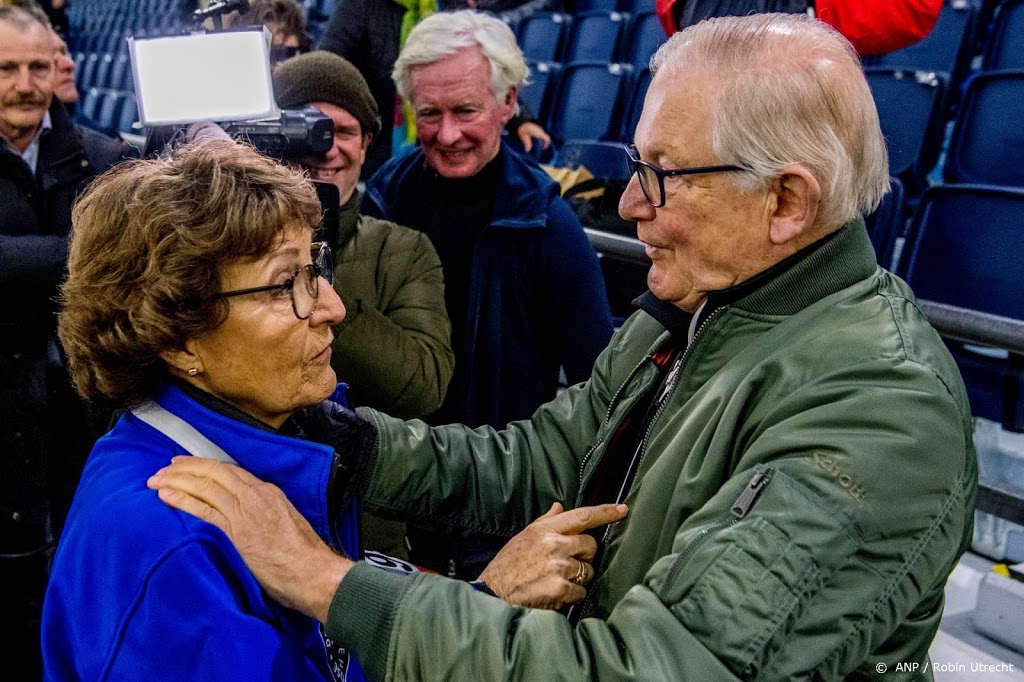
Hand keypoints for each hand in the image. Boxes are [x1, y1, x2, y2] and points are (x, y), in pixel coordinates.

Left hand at [147, 456, 351, 622]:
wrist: (311, 571)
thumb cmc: (303, 553)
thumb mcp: (287, 520)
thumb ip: (265, 511)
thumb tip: (249, 512)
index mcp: (268, 491)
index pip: (230, 470)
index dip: (204, 465)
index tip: (186, 465)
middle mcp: (254, 496)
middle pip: (213, 472)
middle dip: (184, 467)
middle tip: (163, 469)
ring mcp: (244, 512)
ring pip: (204, 486)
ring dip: (176, 481)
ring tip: (155, 481)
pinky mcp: (235, 532)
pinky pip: (202, 510)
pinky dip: (182, 500)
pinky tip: (165, 496)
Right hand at [478, 502, 627, 609]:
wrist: (492, 592)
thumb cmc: (507, 565)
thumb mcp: (523, 537)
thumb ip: (545, 522)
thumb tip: (560, 507)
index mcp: (545, 529)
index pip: (582, 516)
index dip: (605, 512)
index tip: (622, 510)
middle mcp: (554, 544)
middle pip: (590, 545)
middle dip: (585, 555)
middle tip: (568, 563)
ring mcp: (558, 567)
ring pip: (587, 571)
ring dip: (578, 578)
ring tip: (556, 580)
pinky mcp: (559, 589)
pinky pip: (580, 592)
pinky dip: (571, 596)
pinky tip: (555, 593)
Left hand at [516, 121, 550, 153]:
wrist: (520, 119)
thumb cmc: (523, 128)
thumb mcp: (524, 137)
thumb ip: (527, 144)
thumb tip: (527, 150)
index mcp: (539, 133)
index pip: (547, 139)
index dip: (546, 144)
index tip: (543, 148)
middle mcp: (540, 130)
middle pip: (544, 137)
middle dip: (541, 143)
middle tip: (536, 147)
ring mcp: (538, 128)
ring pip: (541, 135)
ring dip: (538, 140)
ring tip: (532, 144)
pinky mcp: (535, 126)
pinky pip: (538, 133)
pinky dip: (536, 137)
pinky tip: (530, 139)